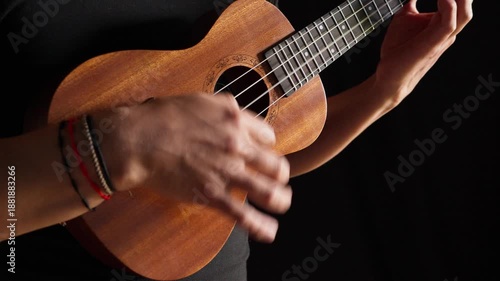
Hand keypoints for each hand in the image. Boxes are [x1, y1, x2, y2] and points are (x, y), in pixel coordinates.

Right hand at [95, 93, 291, 242]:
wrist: (140, 139)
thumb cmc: (164, 117)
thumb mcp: (202, 100)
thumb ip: (226, 109)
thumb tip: (239, 117)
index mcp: (235, 121)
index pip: (269, 137)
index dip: (268, 146)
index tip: (263, 152)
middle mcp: (237, 146)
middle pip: (276, 165)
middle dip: (281, 175)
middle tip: (277, 179)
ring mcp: (226, 172)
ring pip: (268, 191)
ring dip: (280, 200)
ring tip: (282, 203)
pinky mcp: (211, 194)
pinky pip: (242, 215)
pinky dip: (259, 226)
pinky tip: (268, 232)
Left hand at [375, 0, 472, 101]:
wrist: (389, 74)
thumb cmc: (397, 50)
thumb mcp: (403, 19)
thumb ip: (411, 4)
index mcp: (444, 22)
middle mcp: (448, 29)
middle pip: (466, 3)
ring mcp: (443, 37)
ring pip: (465, 12)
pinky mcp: (433, 43)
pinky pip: (449, 21)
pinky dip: (447, 5)